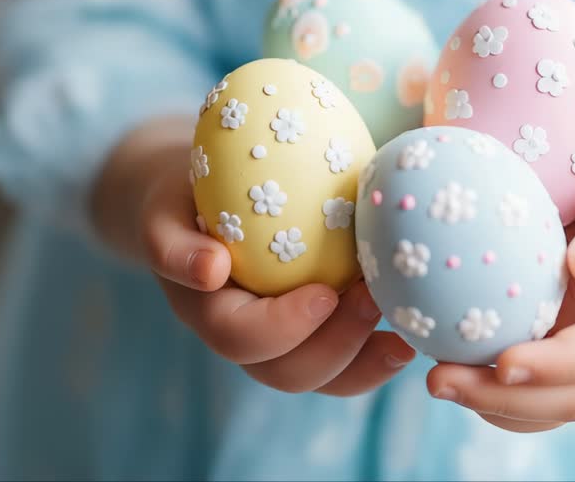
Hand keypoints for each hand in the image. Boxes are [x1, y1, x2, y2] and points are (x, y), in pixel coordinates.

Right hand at [93, 117, 416, 394]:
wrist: (195, 201)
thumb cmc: (182, 197)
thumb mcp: (163, 210)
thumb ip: (172, 242)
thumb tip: (211, 270)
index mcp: (206, 312)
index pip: (239, 337)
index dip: (283, 327)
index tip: (324, 293)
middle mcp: (244, 340)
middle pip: (286, 372)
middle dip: (336, 346)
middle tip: (374, 300)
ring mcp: (281, 344)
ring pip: (323, 378)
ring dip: (365, 361)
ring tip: (403, 335)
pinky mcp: (315, 334)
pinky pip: (346, 363)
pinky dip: (378, 357)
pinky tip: (411, 335)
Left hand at [426, 153, 574, 430]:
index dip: (556, 366)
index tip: (504, 362)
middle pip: (573, 398)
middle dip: (507, 401)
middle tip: (439, 381)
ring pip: (545, 407)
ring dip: (488, 403)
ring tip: (434, 381)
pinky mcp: (557, 353)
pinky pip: (525, 388)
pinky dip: (484, 387)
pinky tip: (438, 359)